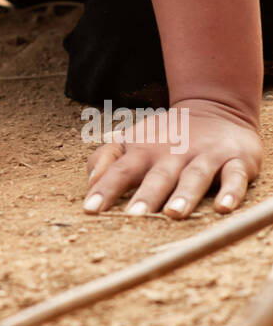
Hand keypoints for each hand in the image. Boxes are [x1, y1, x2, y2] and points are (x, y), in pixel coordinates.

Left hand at [84, 98, 262, 218]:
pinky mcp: (235, 161)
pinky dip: (231, 192)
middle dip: (146, 196)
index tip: (90, 210)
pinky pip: (234, 177)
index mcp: (144, 153)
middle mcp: (173, 154)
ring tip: (174, 214)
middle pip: (158, 176)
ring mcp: (205, 157)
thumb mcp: (131, 143)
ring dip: (184, 195)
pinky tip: (224, 207)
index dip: (105, 188)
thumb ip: (106, 160)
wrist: (216, 109)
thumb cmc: (164, 138)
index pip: (120, 171)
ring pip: (194, 177)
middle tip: (133, 216)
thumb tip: (90, 182)